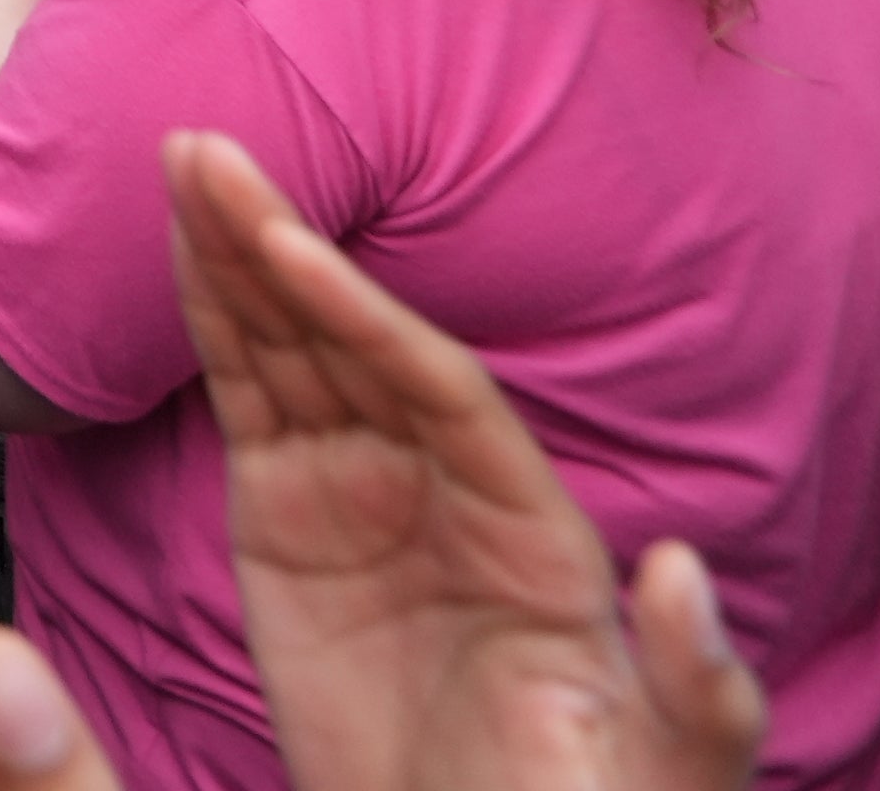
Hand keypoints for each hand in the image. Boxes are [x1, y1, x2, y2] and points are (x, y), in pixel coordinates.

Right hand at [169, 128, 766, 790]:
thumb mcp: (669, 770)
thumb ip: (697, 685)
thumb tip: (682, 572)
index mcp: (534, 527)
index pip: (439, 389)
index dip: (361, 314)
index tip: (287, 242)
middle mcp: (445, 487)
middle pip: (354, 341)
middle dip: (277, 242)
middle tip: (203, 151)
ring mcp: (360, 497)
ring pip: (293, 352)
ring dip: (234, 257)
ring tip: (182, 162)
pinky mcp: (286, 527)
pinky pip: (246, 406)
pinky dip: (212, 326)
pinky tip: (184, 255)